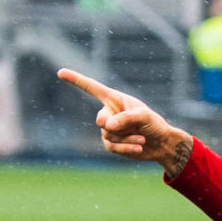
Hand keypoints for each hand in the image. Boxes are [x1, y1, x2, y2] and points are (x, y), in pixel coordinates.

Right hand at [59, 68, 192, 174]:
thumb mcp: (144, 116)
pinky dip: (127, 147)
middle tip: (129, 128)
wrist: (160, 143)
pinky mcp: (111, 144)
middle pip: (100, 120)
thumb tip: (106, 126)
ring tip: (141, 138)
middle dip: (114, 126)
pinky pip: (113, 147)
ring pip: (108, 135)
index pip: (92, 88)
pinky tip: (139, 147)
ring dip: (127, 138)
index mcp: (114, 99)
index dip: (76, 80)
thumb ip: (126, 118)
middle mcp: (109, 113)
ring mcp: (108, 130)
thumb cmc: (154, 124)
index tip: (60, 73)